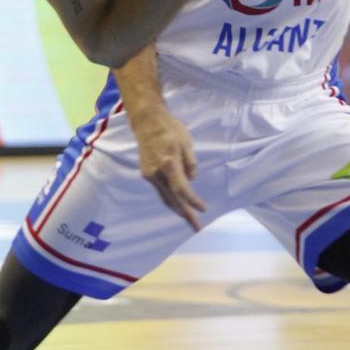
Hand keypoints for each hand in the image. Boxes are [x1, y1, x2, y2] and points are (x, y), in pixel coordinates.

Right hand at [134, 107, 205, 230]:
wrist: (147, 122)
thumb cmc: (171, 130)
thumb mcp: (187, 143)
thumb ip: (190, 163)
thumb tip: (192, 180)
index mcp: (169, 163)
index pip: (182, 189)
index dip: (193, 201)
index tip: (203, 209)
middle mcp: (157, 173)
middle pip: (173, 199)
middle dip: (186, 214)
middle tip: (197, 228)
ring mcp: (149, 174)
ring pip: (165, 197)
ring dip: (177, 209)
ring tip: (189, 219)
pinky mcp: (146, 173)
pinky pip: (160, 191)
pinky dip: (170, 198)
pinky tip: (177, 203)